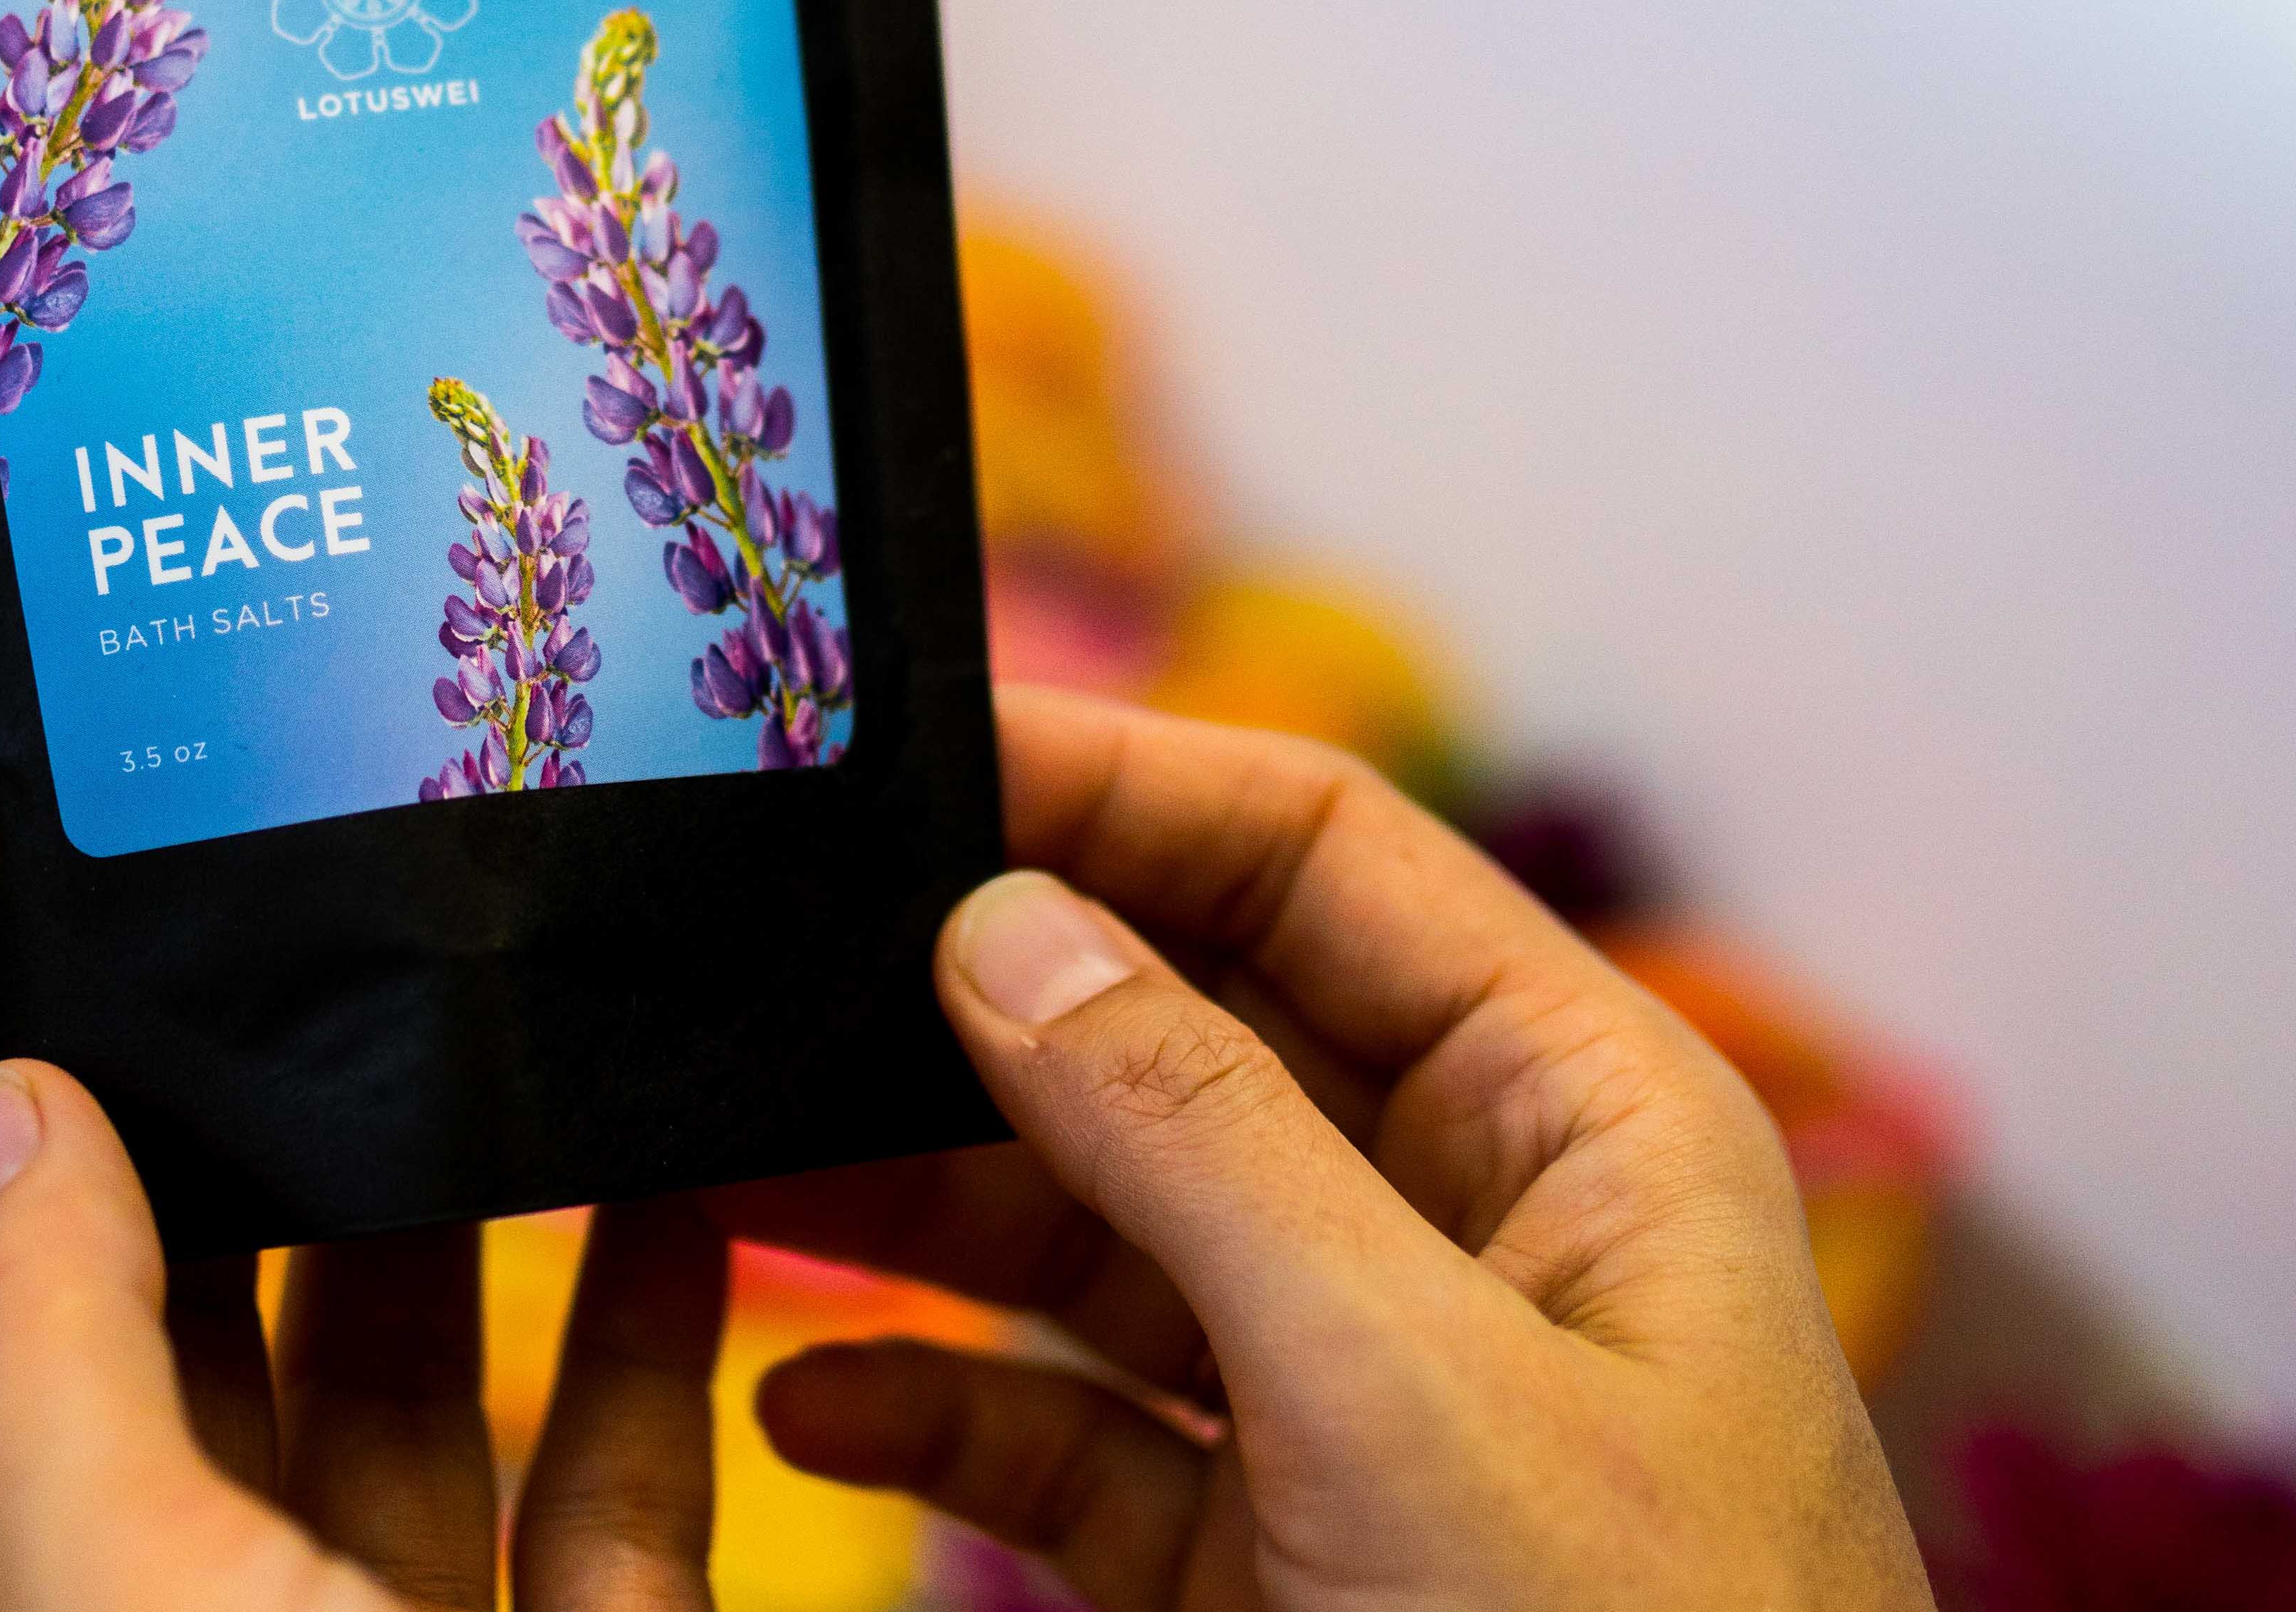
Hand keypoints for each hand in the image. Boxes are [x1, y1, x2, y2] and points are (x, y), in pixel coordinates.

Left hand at [0, 988, 726, 1611]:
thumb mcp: (120, 1589)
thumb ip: (47, 1350)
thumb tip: (3, 1104)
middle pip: (155, 1331)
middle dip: (202, 1122)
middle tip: (263, 915)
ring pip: (389, 1391)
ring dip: (429, 1202)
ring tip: (466, 1012)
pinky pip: (610, 1485)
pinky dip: (646, 1333)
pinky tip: (672, 1186)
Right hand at [719, 683, 1933, 1610]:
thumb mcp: (1410, 1391)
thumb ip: (1198, 1136)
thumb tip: (1005, 921)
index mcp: (1574, 1121)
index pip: (1319, 859)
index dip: (1113, 786)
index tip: (897, 762)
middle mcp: (1469, 1228)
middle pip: (1182, 1030)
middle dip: (971, 1007)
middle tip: (758, 969)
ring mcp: (1361, 1395)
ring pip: (1100, 1229)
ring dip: (914, 1203)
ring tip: (720, 1168)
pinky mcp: (1272, 1554)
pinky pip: (1073, 1432)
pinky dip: (938, 1408)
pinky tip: (807, 1399)